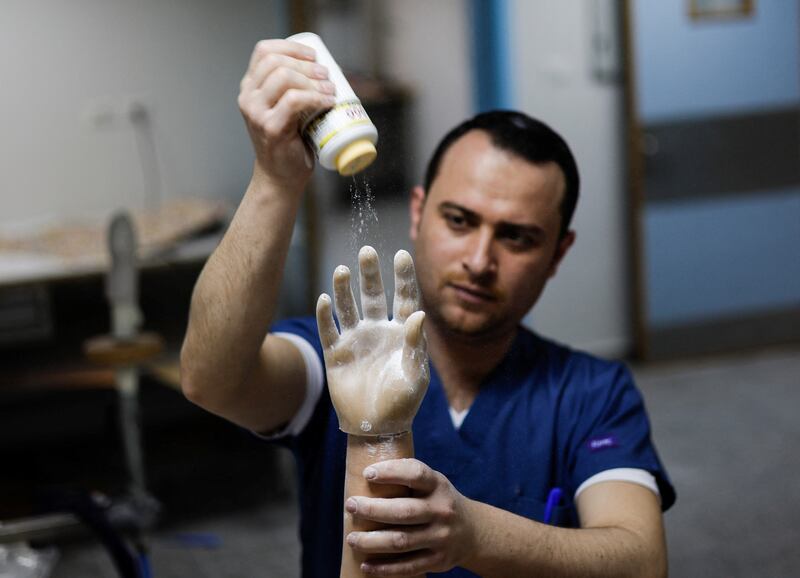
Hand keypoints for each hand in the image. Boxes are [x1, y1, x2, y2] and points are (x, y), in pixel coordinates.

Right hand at [238, 39, 336, 190]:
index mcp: (250, 87)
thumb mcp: (284, 109)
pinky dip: (316, 97)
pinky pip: (294, 100)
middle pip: (276, 61)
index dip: (292, 47)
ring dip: (313, 80)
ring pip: (285, 77)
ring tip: (330, 90)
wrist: (281, 178)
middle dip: (306, 64)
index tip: (314, 56)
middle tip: (326, 75)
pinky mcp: (270, 128)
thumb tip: (325, 68)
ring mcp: (256, 113)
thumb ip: (290, 89)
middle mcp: (248, 97)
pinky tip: (328, 101)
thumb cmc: (289, 143)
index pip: (264, 51)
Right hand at [316, 246, 428, 434]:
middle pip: (374, 296)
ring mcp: (356, 341)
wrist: (377, 428)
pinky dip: (326, 315)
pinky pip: (329, 330)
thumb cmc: (403, 402)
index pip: (404, 298)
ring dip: (345, 289)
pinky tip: (325, 299)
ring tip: (343, 269)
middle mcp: (379, 331)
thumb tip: (418, 313)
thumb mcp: (415, 374)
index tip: (402, 253)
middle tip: (367, 251)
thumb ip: (416, 344)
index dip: (403, 276)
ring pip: (348, 308)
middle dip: (370, 274)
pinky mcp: (337, 354)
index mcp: (402, 333)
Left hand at [344, 458, 474, 576]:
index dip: (391, 472)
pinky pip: (407, 566)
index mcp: (438, 486)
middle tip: (350, 506)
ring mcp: (441, 537)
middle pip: (403, 512)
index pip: (416, 474)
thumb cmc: (439, 501)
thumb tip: (365, 475)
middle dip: (372, 509)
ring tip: (352, 538)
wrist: (473, 532)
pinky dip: (384, 568)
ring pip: (401, 541)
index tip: (367, 473)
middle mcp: (442, 510)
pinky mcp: (438, 561)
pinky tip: (365, 565)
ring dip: (372, 541)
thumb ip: (408, 479)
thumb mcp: (433, 483)